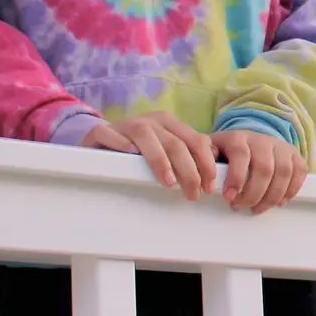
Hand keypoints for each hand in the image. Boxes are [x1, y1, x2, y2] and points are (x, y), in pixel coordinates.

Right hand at [83, 112, 214, 199]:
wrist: (101, 144)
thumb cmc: (139, 152)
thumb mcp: (166, 150)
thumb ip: (189, 154)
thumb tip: (215, 163)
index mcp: (170, 124)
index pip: (196, 140)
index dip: (206, 164)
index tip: (209, 187)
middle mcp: (151, 121)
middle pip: (175, 142)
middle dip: (188, 170)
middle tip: (192, 194)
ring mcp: (126, 124)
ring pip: (146, 135)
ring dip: (159, 159)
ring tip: (169, 182)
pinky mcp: (101, 132)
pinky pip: (109, 134)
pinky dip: (120, 144)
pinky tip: (130, 156)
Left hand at [213, 128, 306, 214]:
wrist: (248, 139)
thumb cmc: (227, 152)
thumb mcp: (213, 151)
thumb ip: (208, 160)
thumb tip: (205, 173)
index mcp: (238, 138)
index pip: (241, 155)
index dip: (236, 178)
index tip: (229, 198)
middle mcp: (261, 140)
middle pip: (264, 168)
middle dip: (253, 194)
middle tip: (242, 207)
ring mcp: (279, 146)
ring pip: (283, 172)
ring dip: (272, 196)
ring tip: (258, 208)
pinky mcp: (293, 154)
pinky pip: (299, 171)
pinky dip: (292, 190)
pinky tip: (279, 202)